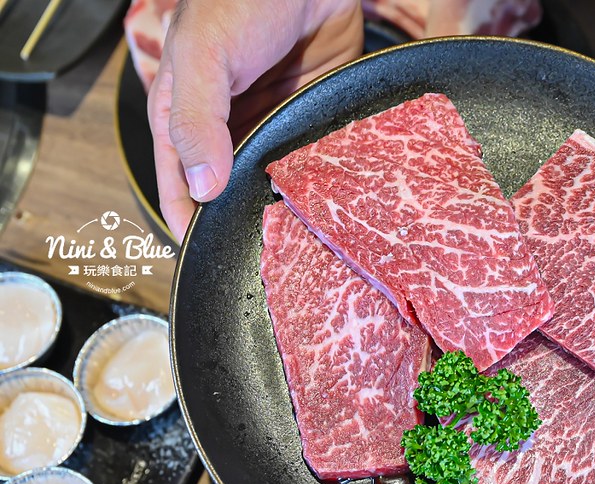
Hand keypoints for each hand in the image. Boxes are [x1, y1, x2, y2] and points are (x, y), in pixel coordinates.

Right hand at [148, 0, 362, 239]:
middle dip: (237, 221)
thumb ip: (195, 120)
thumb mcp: (202, 56)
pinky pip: (309, 162)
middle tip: (260, 255)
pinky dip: (315, 183)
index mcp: (186, 116)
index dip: (187, 222)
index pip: (178, 184)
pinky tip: (327, 208)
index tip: (203, 258)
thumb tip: (201, 187)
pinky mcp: (309, 120)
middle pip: (225, 191)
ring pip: (268, 183)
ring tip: (296, 242)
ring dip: (278, 207)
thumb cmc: (242, 3)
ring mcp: (270, 126)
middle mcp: (227, 129)